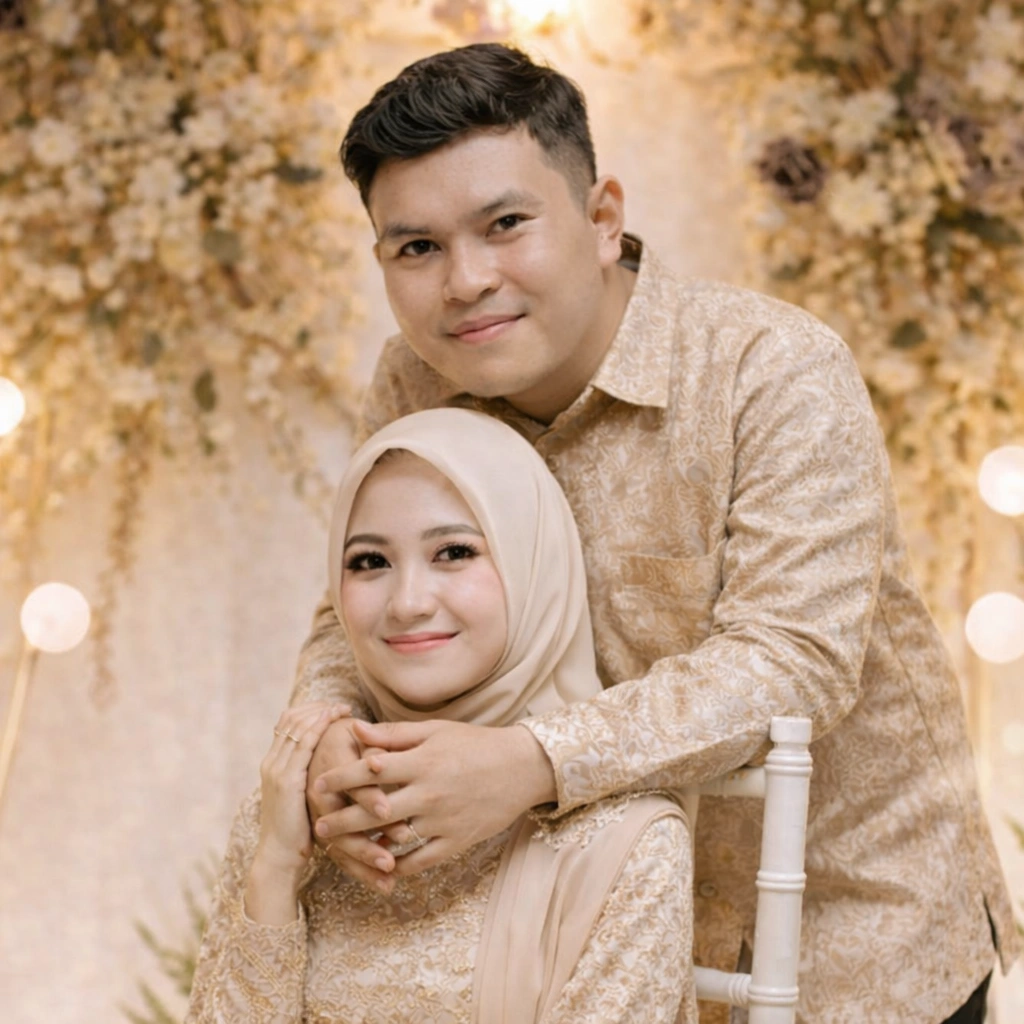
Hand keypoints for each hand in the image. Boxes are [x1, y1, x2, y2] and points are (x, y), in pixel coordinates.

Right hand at [254, 702, 347, 877]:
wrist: (279, 857)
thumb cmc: (296, 832)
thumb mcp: (300, 798)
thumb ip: (307, 779)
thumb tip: (326, 766)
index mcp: (273, 765)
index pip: (287, 724)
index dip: (309, 711)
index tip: (331, 707)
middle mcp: (272, 763)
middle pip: (291, 719)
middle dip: (316, 707)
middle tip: (340, 705)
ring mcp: (277, 770)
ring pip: (297, 727)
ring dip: (321, 713)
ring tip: (342, 708)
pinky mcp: (286, 780)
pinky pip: (302, 744)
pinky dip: (318, 727)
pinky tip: (333, 720)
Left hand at [312, 720, 556, 876]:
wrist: (522, 768)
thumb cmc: (476, 744)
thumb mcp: (436, 731)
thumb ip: (394, 734)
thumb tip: (356, 729)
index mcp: (421, 761)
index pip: (369, 770)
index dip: (340, 777)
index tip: (317, 784)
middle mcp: (428, 792)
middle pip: (373, 810)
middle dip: (341, 820)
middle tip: (317, 827)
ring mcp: (442, 820)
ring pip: (394, 840)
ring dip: (364, 847)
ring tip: (341, 851)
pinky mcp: (456, 841)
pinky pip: (420, 860)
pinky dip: (398, 866)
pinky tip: (382, 867)